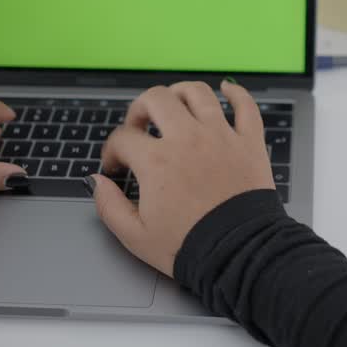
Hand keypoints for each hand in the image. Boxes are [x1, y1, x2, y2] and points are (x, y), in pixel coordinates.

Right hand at [92, 81, 275, 276]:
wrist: (239, 255)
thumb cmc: (190, 247)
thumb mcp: (135, 236)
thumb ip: (109, 206)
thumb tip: (97, 182)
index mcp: (157, 162)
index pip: (123, 138)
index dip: (112, 151)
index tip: (116, 166)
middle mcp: (188, 140)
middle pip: (156, 99)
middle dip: (140, 109)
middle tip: (140, 126)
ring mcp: (221, 137)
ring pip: (197, 93)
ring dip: (180, 93)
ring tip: (174, 105)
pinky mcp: (249, 143)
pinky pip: (245, 106)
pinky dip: (236, 93)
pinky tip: (226, 90)